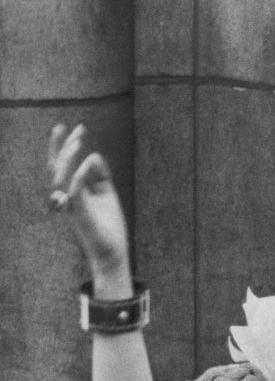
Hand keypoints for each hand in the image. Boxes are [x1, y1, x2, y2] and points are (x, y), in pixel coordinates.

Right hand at [47, 124, 130, 281]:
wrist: (112, 252)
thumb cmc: (108, 225)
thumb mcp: (106, 195)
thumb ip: (100, 176)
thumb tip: (94, 155)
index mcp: (73, 191)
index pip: (63, 165)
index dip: (65, 146)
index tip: (76, 128)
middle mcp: (67, 197)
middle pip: (57, 168)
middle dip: (64, 147)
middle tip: (76, 129)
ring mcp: (72, 206)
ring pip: (60, 178)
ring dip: (68, 158)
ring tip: (78, 142)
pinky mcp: (81, 215)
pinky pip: (74, 193)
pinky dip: (79, 176)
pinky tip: (88, 160)